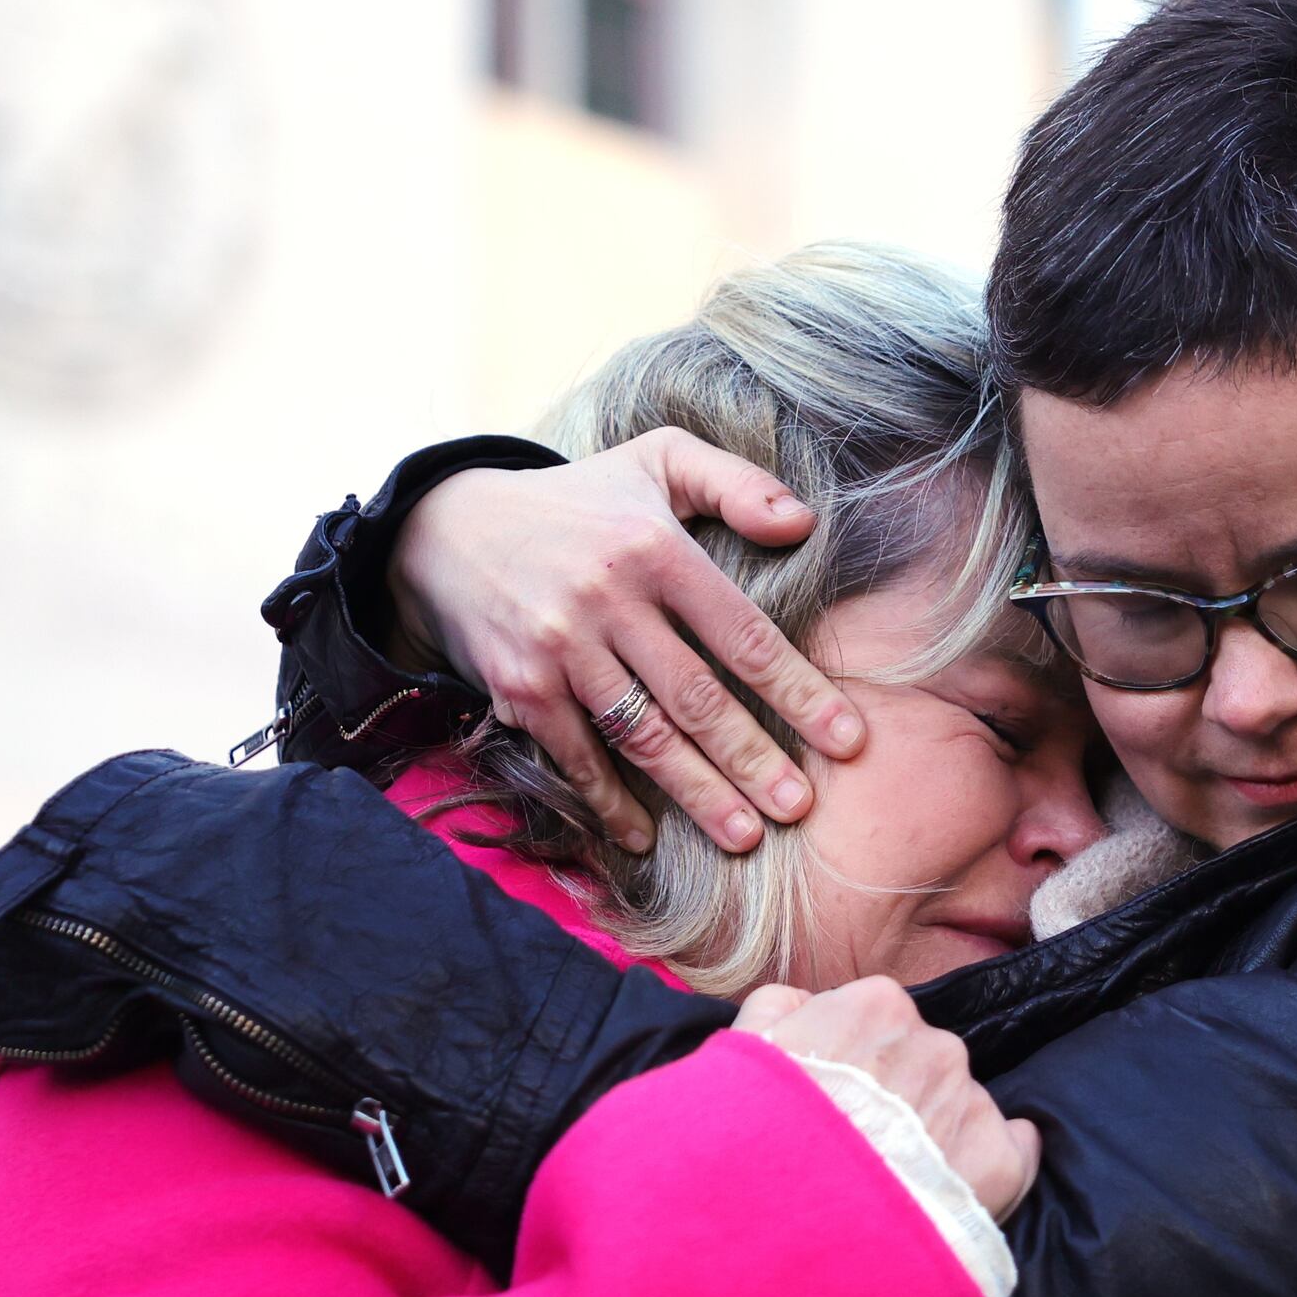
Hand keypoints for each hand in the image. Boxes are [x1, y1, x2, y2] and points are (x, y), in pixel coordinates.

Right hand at [391, 431, 868, 854]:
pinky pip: (576, 756)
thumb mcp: (657, 461)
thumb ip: (735, 483)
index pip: (743, 634)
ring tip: (744, 835)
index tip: (846, 740)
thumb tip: (802, 525)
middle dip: (754, 761)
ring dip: (696, 793)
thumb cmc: (580, 501)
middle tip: (801, 808)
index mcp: (655, 548)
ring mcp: (560, 648)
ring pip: (642, 735)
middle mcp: (608, 601)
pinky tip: (644, 836)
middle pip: (697, 698)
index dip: (798, 692)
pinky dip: (609, 801)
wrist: (450, 529)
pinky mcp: (519, 687)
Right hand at [738, 980, 1038, 1219]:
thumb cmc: (751, 1140)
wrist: (785, 1229)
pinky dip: (988, 1168)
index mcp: (877, 1006)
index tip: (839, 1100)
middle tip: (862, 1148)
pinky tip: (949, 1192)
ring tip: (894, 1183)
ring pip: (961, 1108)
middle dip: (901, 1099)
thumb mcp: (741, 1054)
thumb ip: (778, 1008)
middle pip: (925, 1064)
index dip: (858, 1063)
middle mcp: (936, 1044)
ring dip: (937, 1137)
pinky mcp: (999, 1162)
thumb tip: (804, 1003)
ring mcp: (970, 1102)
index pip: (881, 1020)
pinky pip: (1012, 1152)